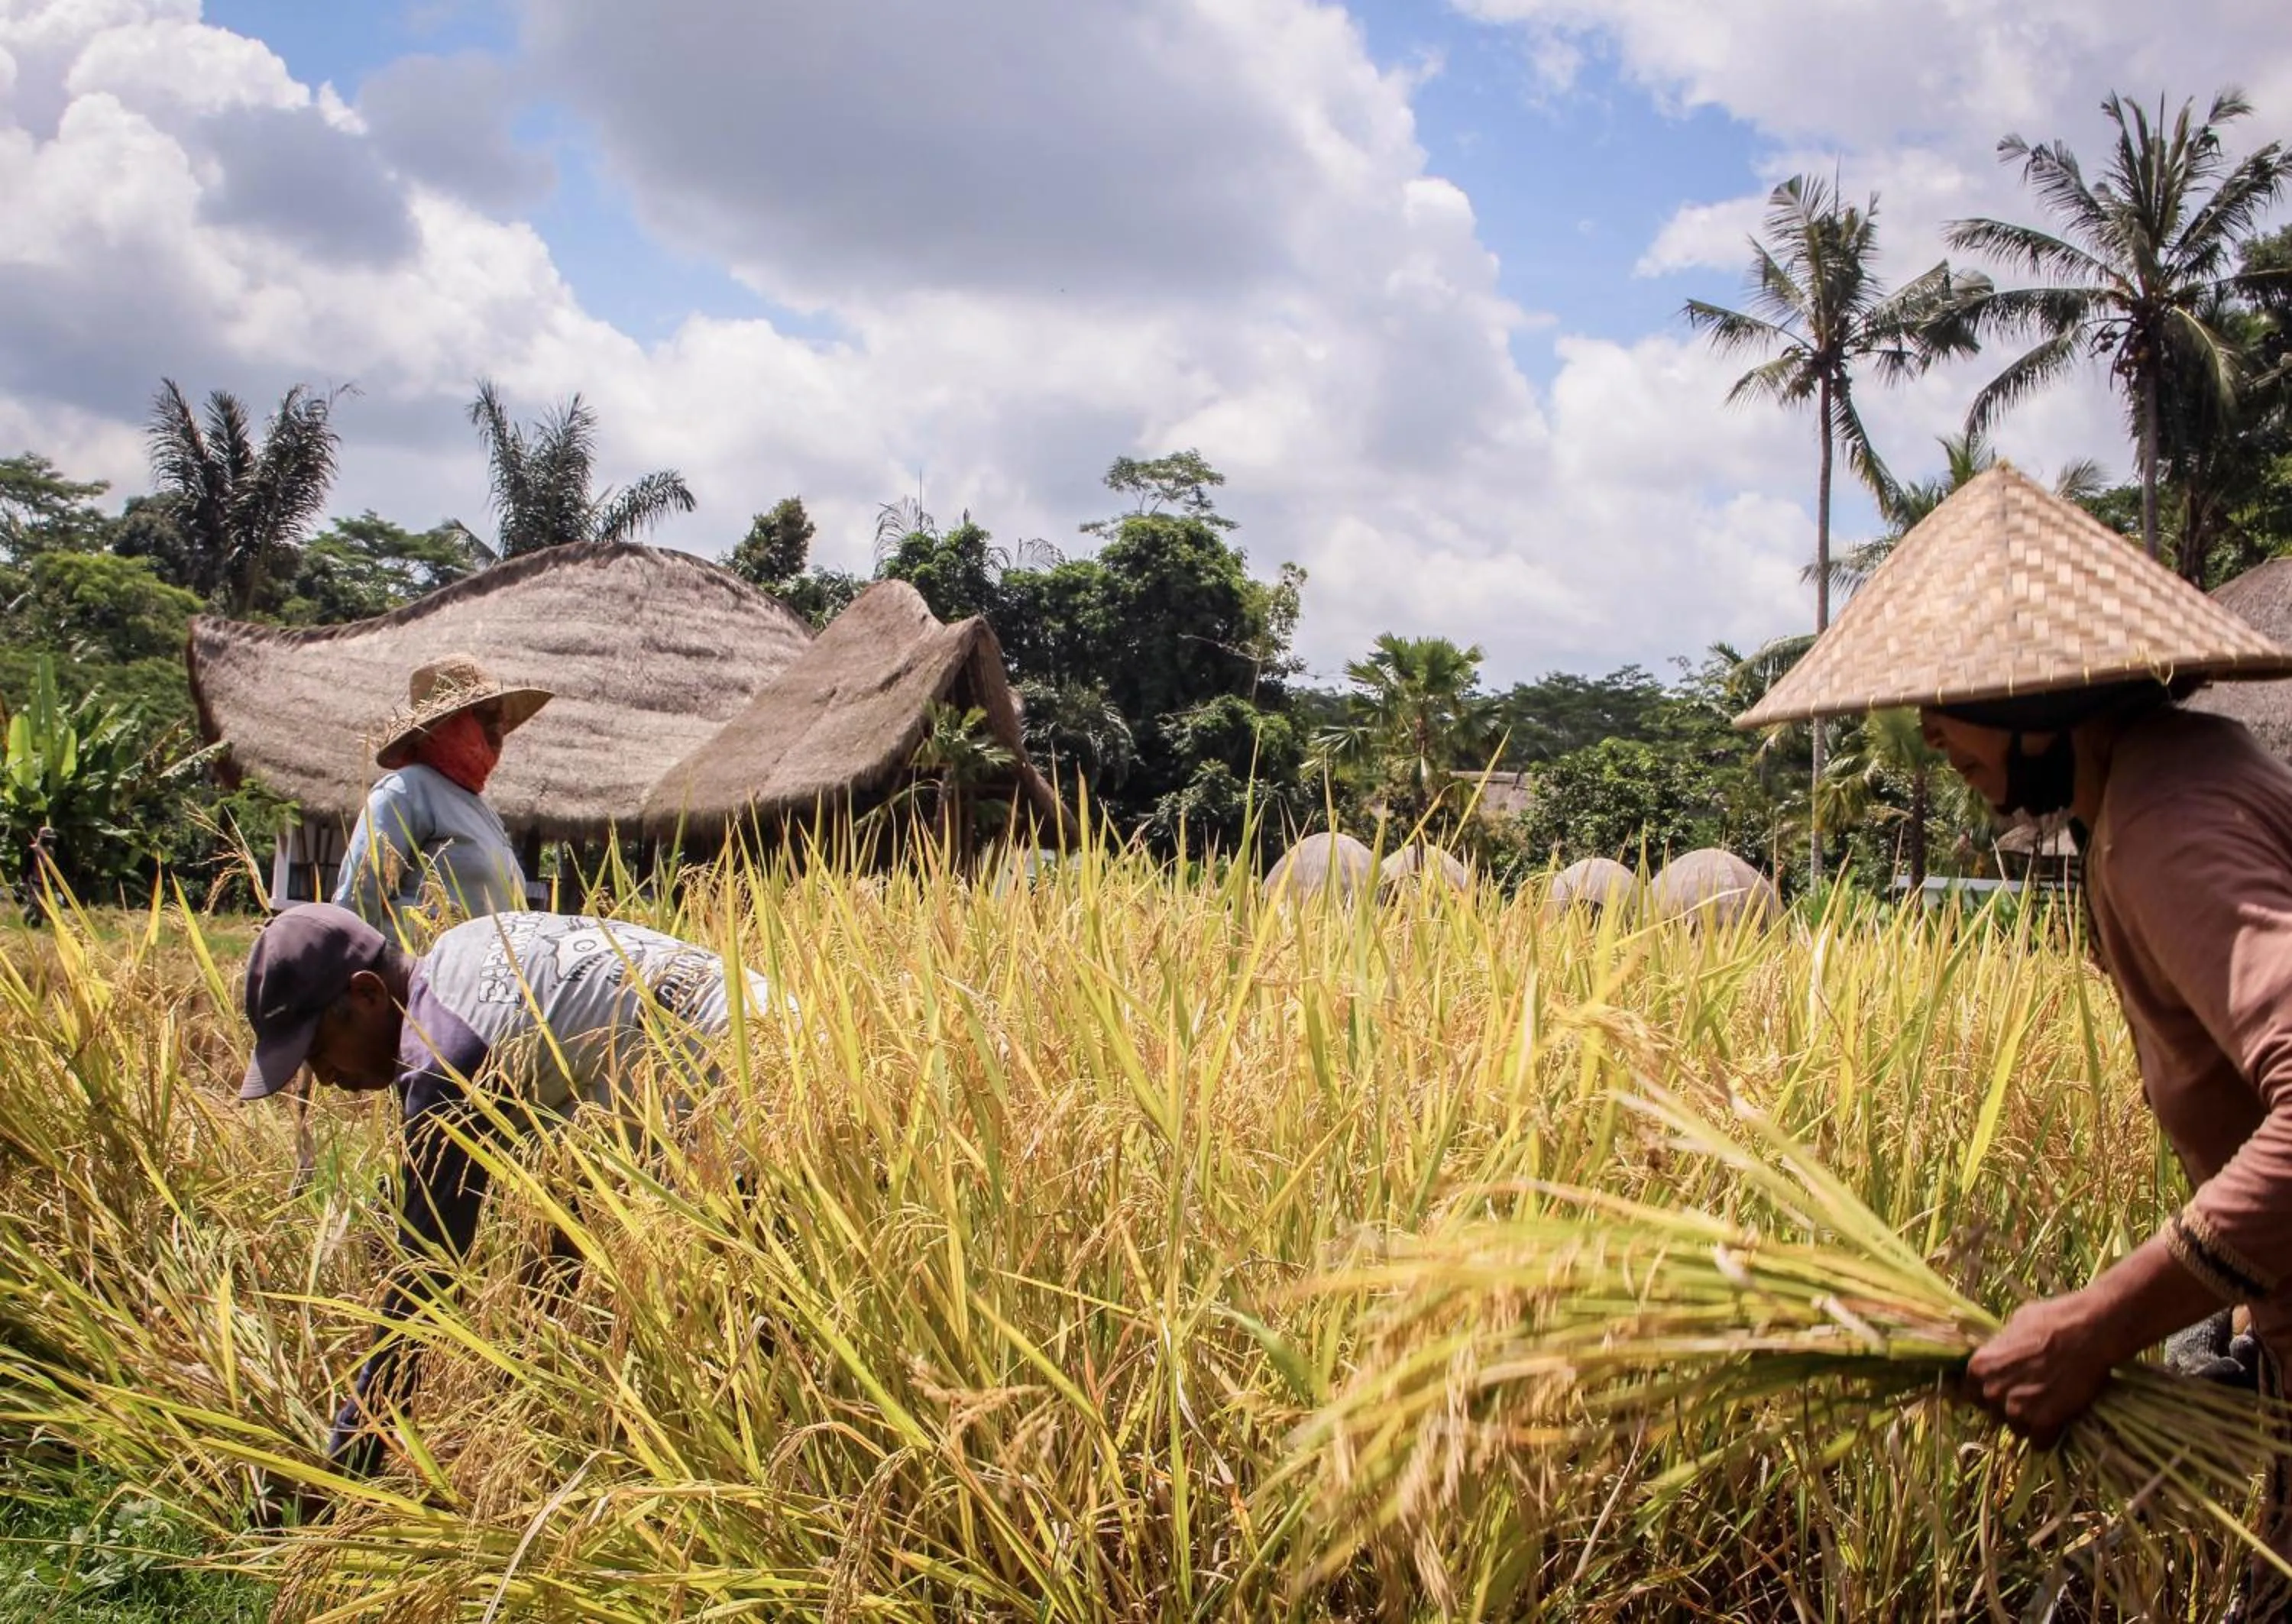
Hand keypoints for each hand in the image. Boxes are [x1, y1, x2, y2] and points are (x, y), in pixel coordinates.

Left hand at [1963, 1291, 2116, 1448]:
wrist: (2086, 1332)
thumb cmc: (2049, 1321)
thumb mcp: (2012, 1328)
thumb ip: (2001, 1350)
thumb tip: (2001, 1355)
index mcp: (1978, 1368)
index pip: (1973, 1394)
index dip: (1992, 1393)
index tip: (2008, 1391)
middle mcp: (1991, 1391)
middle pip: (1995, 1414)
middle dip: (2011, 1408)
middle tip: (2033, 1397)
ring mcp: (2015, 1409)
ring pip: (2017, 1429)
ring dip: (2031, 1423)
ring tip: (2049, 1406)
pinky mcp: (2043, 1423)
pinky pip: (2040, 1443)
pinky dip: (2050, 1435)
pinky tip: (2060, 1421)